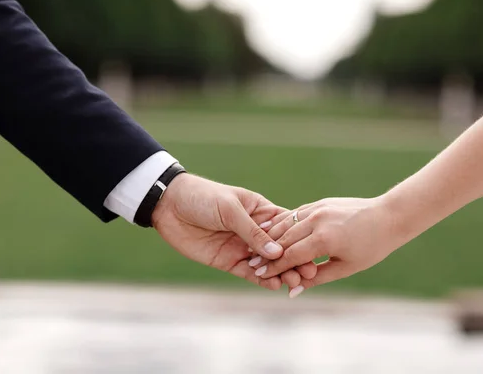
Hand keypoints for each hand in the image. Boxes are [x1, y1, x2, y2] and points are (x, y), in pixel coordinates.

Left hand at [151, 173, 316, 289]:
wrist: (169, 205)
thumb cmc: (203, 197)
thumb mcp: (230, 209)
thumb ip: (252, 232)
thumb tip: (277, 252)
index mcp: (260, 212)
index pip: (285, 228)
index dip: (298, 240)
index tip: (312, 253)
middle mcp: (254, 232)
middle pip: (280, 249)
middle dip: (294, 261)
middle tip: (307, 273)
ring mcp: (242, 247)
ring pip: (267, 264)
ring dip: (281, 273)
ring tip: (293, 283)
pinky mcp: (228, 261)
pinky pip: (249, 273)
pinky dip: (262, 280)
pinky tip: (274, 285)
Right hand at [251, 196, 401, 296]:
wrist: (388, 216)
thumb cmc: (372, 247)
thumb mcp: (346, 267)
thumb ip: (317, 278)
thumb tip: (293, 292)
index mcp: (324, 239)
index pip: (290, 255)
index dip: (272, 266)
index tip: (257, 274)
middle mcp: (317, 220)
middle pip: (283, 239)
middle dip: (266, 253)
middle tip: (250, 263)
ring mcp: (317, 208)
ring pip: (286, 223)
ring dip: (270, 237)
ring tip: (256, 248)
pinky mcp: (319, 203)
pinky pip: (295, 213)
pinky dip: (282, 223)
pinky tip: (271, 230)